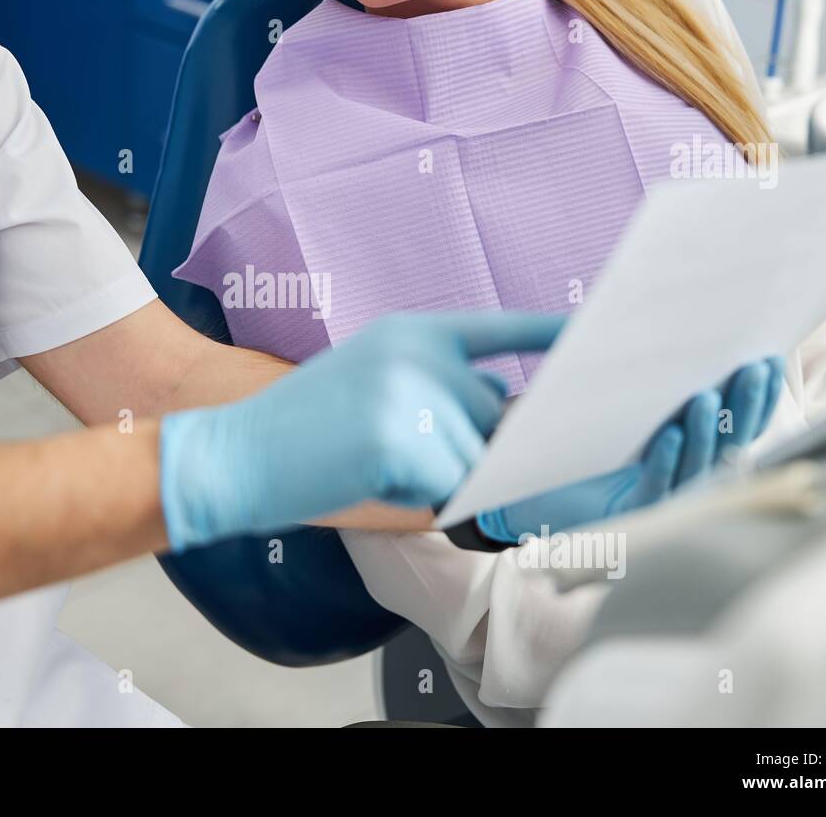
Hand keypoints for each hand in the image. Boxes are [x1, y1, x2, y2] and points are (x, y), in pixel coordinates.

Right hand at [159, 312, 566, 550]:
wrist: (232, 454)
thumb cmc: (301, 432)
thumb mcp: (370, 382)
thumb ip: (433, 390)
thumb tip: (497, 425)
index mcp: (412, 332)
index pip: (498, 329)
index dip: (549, 336)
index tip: (593, 336)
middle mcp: (419, 352)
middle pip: (493, 412)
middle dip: (465, 442)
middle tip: (392, 447)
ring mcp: (411, 393)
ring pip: (473, 456)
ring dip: (438, 474)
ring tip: (370, 459)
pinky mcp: (402, 440)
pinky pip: (447, 488)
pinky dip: (415, 496)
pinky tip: (364, 475)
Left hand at [478, 357, 785, 541]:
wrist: (541, 489)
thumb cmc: (589, 440)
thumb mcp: (626, 403)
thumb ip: (653, 377)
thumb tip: (673, 319)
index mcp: (697, 449)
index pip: (742, 424)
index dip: (761, 396)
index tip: (772, 358)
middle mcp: (688, 475)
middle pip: (729, 442)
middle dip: (745, 404)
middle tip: (754, 367)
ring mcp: (663, 496)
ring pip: (695, 465)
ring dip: (706, 431)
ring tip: (707, 396)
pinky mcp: (630, 512)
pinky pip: (654, 486)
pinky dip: (664, 460)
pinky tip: (669, 434)